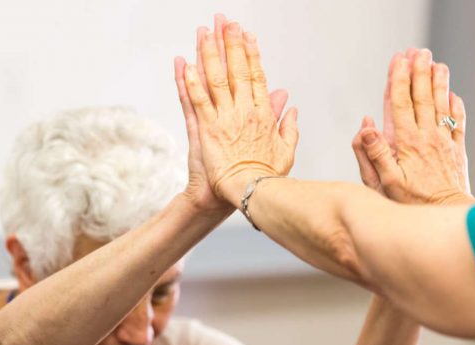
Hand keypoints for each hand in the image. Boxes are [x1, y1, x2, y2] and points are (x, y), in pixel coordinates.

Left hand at [181, 21, 298, 202]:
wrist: (250, 194)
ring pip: (215, 79)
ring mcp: (224, 119)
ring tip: (204, 32)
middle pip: (236, 70)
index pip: (257, 76)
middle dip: (230, 43)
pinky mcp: (207, 130)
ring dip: (209, 53)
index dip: (252, 54)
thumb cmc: (268, 177)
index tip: (247, 35)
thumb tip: (289, 105)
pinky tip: (185, 63)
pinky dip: (190, 81)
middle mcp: (244, 111)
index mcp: (264, 114)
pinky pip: (197, 100)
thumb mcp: (286, 150)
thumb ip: (288, 126)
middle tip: (225, 21)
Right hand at [353, 49, 472, 204]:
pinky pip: (457, 123)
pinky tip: (453, 94)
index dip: (398, 79)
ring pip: (441, 105)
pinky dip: (455, 106)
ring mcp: (444, 142)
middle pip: (421, 97)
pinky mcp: (457, 151)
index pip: (400, 103)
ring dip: (438, 82)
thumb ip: (373, 153)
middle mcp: (426, 137)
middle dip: (419, 72)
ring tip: (437, 63)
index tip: (398, 60)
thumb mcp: (383, 182)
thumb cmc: (411, 203)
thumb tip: (366, 125)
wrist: (446, 215)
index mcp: (406, 142)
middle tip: (417, 51)